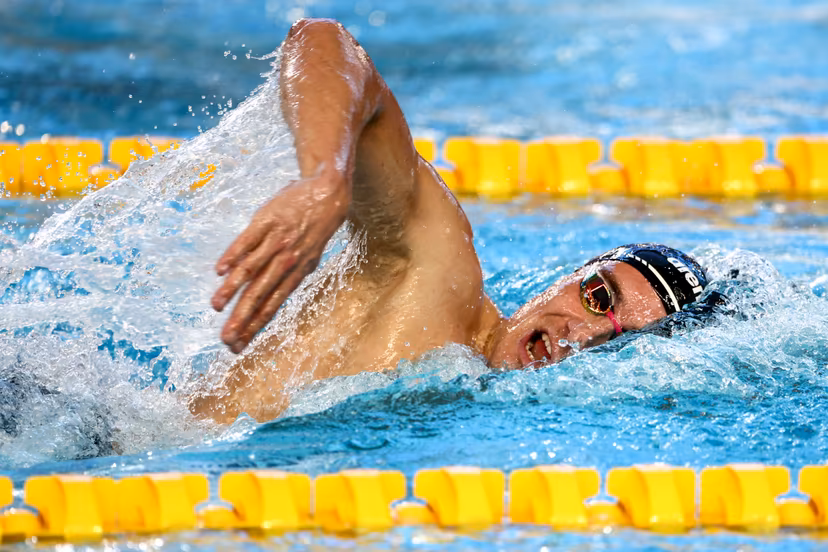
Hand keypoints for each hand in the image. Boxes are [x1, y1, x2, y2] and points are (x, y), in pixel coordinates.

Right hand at [212, 174, 348, 352]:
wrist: (328, 193)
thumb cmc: (314, 229)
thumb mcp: (308, 257)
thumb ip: (287, 277)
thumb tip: (267, 300)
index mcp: (297, 272)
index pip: (272, 305)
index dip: (255, 326)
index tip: (240, 345)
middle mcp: (286, 260)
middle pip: (260, 294)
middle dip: (242, 318)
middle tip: (226, 338)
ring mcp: (276, 240)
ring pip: (251, 269)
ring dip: (232, 290)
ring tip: (216, 307)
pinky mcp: (266, 220)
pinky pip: (247, 240)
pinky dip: (233, 255)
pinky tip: (220, 271)